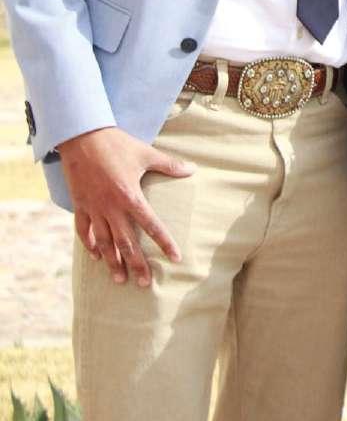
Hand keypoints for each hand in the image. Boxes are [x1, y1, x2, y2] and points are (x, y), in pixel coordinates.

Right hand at [58, 126, 194, 286]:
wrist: (81, 136)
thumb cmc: (116, 144)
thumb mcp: (145, 153)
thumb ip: (169, 165)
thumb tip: (192, 170)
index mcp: (130, 196)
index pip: (151, 225)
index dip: (164, 243)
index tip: (175, 258)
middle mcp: (112, 208)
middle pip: (126, 242)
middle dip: (136, 264)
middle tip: (144, 284)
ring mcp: (94, 208)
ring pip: (104, 242)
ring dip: (112, 262)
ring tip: (120, 279)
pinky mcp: (80, 205)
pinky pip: (83, 231)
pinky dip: (90, 245)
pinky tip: (96, 257)